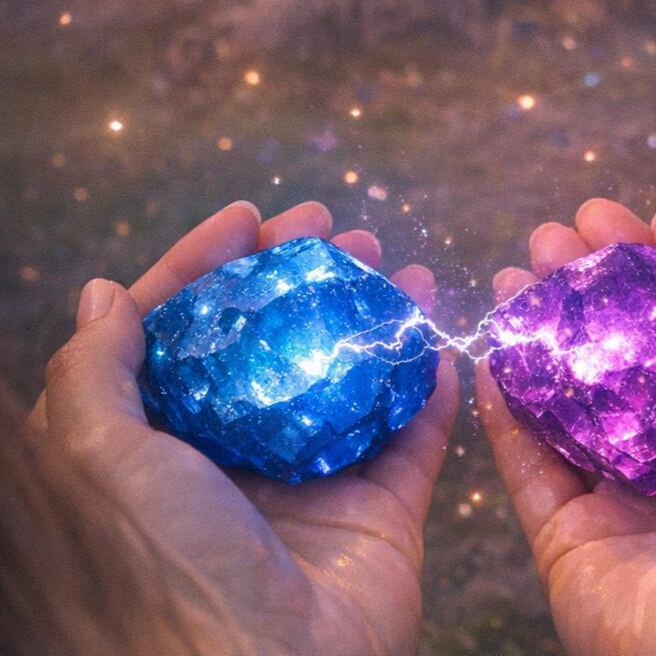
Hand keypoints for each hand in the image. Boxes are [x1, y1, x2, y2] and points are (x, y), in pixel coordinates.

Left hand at [32, 201, 457, 655]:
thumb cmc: (162, 566)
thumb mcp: (98, 460)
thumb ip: (93, 374)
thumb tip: (105, 294)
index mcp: (163, 445)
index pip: (185, 334)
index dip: (210, 266)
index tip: (248, 216)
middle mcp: (236, 457)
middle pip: (274, 342)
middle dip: (303, 275)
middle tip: (334, 227)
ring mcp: (312, 484)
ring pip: (348, 376)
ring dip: (371, 312)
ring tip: (391, 263)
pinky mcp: (380, 513)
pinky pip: (412, 435)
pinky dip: (428, 381)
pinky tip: (435, 329)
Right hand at [477, 198, 655, 655]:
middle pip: (634, 345)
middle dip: (600, 279)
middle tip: (565, 228)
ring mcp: (625, 493)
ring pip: (573, 391)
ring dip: (543, 325)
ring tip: (516, 266)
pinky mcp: (569, 533)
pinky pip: (527, 459)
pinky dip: (504, 403)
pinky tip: (492, 343)